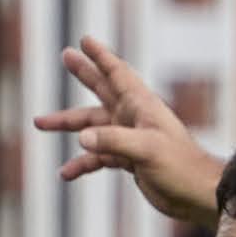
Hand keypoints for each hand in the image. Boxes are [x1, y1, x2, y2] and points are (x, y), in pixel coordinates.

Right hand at [35, 37, 222, 221]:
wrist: (196, 195)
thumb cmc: (180, 166)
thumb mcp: (147, 150)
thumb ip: (114, 140)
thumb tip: (81, 137)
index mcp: (141, 106)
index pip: (117, 73)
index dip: (101, 56)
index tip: (84, 40)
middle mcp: (133, 117)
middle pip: (102, 90)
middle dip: (83, 73)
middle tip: (64, 55)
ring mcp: (130, 138)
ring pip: (92, 127)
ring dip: (68, 124)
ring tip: (39, 123)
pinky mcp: (129, 160)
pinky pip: (98, 157)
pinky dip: (82, 163)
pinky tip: (66, 174)